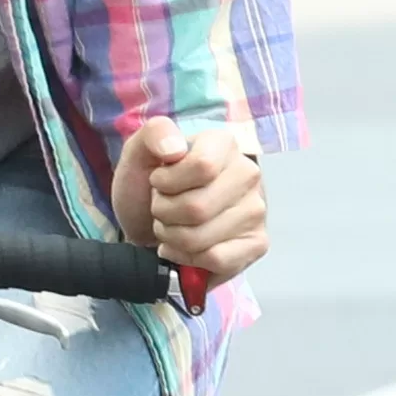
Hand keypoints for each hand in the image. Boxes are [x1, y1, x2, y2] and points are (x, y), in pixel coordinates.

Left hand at [107, 120, 269, 282]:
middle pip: (198, 208)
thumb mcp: (138, 152)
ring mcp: (256, 210)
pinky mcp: (257, 243)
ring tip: (172, 225)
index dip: (167, 182)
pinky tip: (184, 247)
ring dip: (172, 237)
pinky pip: (216, 260)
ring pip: (202, 237)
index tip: (158, 181)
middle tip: (162, 208)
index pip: (202, 166)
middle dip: (164, 214)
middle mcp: (248, 173)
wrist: (145, 220)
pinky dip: (188, 258)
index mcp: (223, 143)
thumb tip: (174, 148)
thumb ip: (153, 135)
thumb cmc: (146, 185)